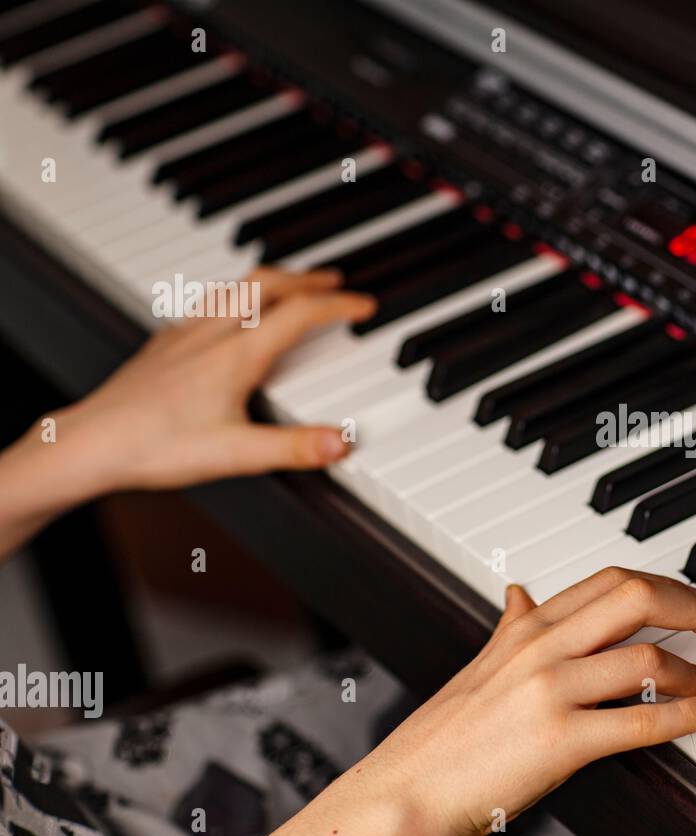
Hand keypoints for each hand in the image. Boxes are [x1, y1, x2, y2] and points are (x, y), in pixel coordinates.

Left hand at [35, 267, 375, 502]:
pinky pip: (207, 301)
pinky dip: (234, 294)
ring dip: (271, 278)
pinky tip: (228, 310)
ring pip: (235, 286)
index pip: (301, 314)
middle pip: (268, 285)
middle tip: (333, 279)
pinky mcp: (163, 344)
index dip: (339, 305)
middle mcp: (212, 334)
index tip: (364, 304)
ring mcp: (184, 334)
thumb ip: (294, 447)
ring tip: (289, 282)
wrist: (88, 444)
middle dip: (307, 278)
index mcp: (238, 354)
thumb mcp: (236, 455)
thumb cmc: (153, 447)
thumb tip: (342, 443)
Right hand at [237, 569, 695, 835]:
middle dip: (694, 609)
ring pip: (648, 658)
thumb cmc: (440, 740)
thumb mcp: (478, 667)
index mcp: (525, 627)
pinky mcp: (559, 741)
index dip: (666, 586)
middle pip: (636, 597)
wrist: (401, 793)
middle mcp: (540, 647)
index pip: (610, 580)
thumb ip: (510, 627)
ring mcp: (549, 691)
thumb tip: (521, 593)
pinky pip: (642, 722)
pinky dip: (689, 715)